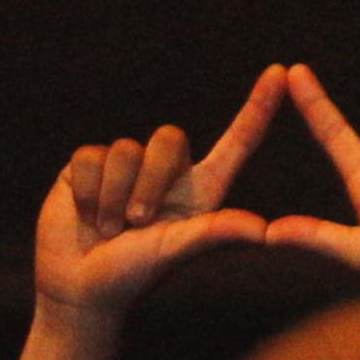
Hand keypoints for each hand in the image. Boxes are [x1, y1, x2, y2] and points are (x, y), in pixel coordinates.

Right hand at [32, 65, 285, 320]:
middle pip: (169, 138)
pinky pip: (90, 155)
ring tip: (108, 229)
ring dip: (114, 195)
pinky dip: (89, 191)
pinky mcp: (88, 164)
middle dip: (150, 181)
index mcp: (201, 190)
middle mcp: (167, 171)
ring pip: (125, 149)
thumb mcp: (176, 251)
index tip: (281, 72)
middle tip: (136, 224)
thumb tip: (263, 230)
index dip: (257, 108)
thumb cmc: (134, 275)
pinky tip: (85, 213)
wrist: (79, 286)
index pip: (236, 142)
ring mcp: (127, 164)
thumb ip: (215, 232)